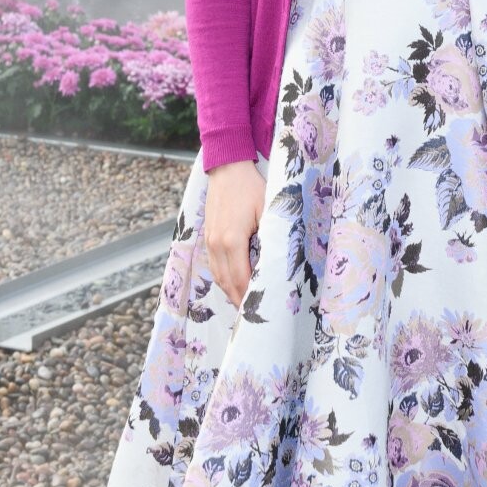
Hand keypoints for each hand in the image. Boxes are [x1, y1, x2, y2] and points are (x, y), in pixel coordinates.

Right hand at [204, 160, 265, 308]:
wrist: (228, 168)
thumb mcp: (267, 211)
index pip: (241, 279)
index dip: (249, 298)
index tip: (260, 312)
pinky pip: (214, 266)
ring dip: (230, 292)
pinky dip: (224, 279)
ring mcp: (209, 241)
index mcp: (232, 240)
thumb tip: (278, 263)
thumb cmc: (251, 187)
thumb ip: (270, 238)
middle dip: (240, 301)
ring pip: (218, 276)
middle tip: (254, 318)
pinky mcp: (208, 237)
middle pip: (228, 283)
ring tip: (245, 306)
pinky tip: (234, 285)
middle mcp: (217, 244)